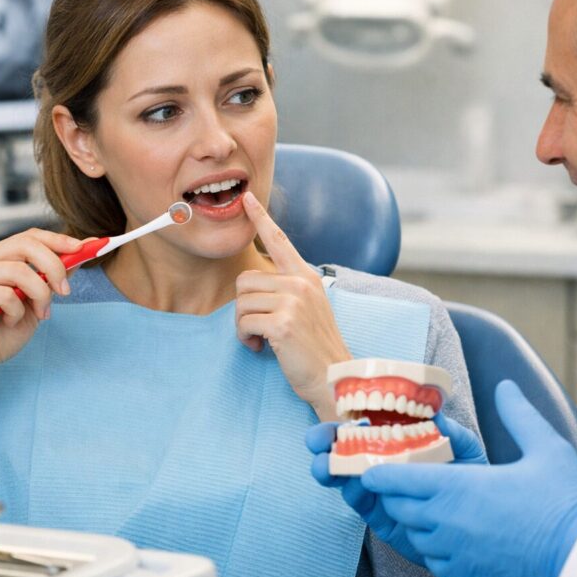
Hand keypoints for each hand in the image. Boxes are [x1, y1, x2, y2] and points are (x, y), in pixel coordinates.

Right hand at [0, 228, 82, 390]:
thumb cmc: (4, 330)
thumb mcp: (38, 300)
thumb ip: (53, 277)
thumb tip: (81, 252)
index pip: (30, 236)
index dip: (58, 240)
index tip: (83, 249)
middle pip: (25, 245)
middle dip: (54, 267)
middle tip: (65, 292)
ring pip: (18, 271)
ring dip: (39, 295)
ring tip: (39, 314)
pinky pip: (4, 295)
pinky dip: (17, 312)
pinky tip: (11, 321)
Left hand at [237, 191, 351, 418]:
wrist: (334, 376)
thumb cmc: (316, 347)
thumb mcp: (310, 308)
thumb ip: (290, 289)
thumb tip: (256, 284)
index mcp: (307, 276)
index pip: (280, 240)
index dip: (261, 218)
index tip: (247, 200)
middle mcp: (301, 283)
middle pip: (245, 280)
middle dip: (244, 307)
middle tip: (258, 327)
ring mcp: (293, 302)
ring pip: (241, 302)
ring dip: (243, 325)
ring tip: (262, 339)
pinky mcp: (283, 324)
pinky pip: (244, 322)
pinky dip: (245, 338)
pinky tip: (260, 347)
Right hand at [306, 412, 486, 566]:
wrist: (479, 522)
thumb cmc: (468, 479)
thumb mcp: (465, 449)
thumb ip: (451, 433)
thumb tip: (436, 416)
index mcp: (396, 441)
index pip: (364, 426)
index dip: (345, 420)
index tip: (335, 416)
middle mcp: (382, 463)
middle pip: (345, 450)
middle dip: (325, 444)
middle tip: (316, 441)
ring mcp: (379, 490)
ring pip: (346, 478)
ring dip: (331, 470)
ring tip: (326, 466)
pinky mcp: (381, 517)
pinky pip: (362, 504)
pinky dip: (355, 493)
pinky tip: (355, 485)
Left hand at [360, 381, 576, 576]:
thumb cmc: (565, 502)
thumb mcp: (545, 446)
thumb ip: (518, 413)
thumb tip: (505, 386)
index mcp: (456, 487)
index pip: (393, 479)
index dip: (377, 470)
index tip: (373, 461)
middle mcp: (445, 521)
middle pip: (395, 506)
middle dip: (394, 490)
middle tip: (405, 474)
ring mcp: (452, 551)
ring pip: (411, 532)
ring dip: (412, 516)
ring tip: (428, 500)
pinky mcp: (464, 573)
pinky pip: (430, 558)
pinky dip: (430, 543)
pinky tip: (447, 531)